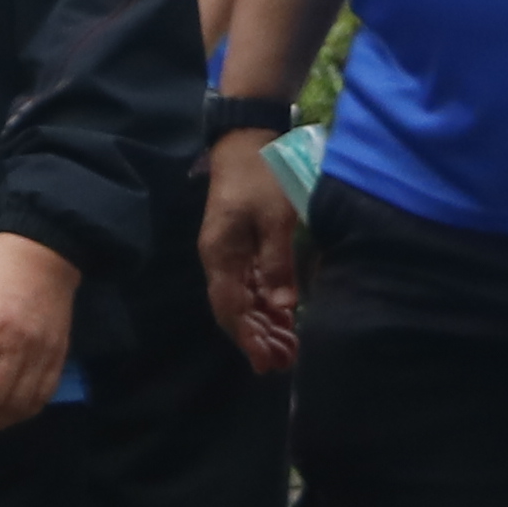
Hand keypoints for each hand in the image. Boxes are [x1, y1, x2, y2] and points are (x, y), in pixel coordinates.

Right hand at [200, 130, 306, 372]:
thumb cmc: (260, 177)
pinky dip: (266, 307)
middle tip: (285, 364)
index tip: (267, 363)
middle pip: (234, 312)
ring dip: (263, 327)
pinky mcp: (241, 249)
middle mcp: (219, 261)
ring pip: (243, 303)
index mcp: (221, 255)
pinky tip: (284, 320)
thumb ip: (278, 262)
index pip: (230, 309)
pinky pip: (250, 288)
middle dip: (258, 340)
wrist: (245, 142)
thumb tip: (283, 305)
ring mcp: (229, 256)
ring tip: (288, 350)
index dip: (248, 339)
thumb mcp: (275, 218)